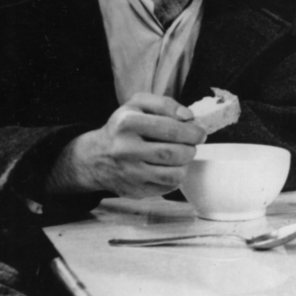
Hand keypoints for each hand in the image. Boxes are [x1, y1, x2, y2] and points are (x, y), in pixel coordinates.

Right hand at [47, 93, 206, 198]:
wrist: (94, 157)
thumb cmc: (122, 127)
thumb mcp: (137, 104)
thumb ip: (165, 104)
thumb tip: (188, 118)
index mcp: (127, 123)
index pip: (171, 129)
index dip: (192, 132)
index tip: (200, 133)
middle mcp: (125, 149)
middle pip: (175, 153)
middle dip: (191, 148)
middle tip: (191, 145)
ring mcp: (129, 173)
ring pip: (174, 174)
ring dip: (185, 164)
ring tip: (180, 156)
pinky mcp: (134, 191)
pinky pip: (167, 187)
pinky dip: (175, 178)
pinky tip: (168, 167)